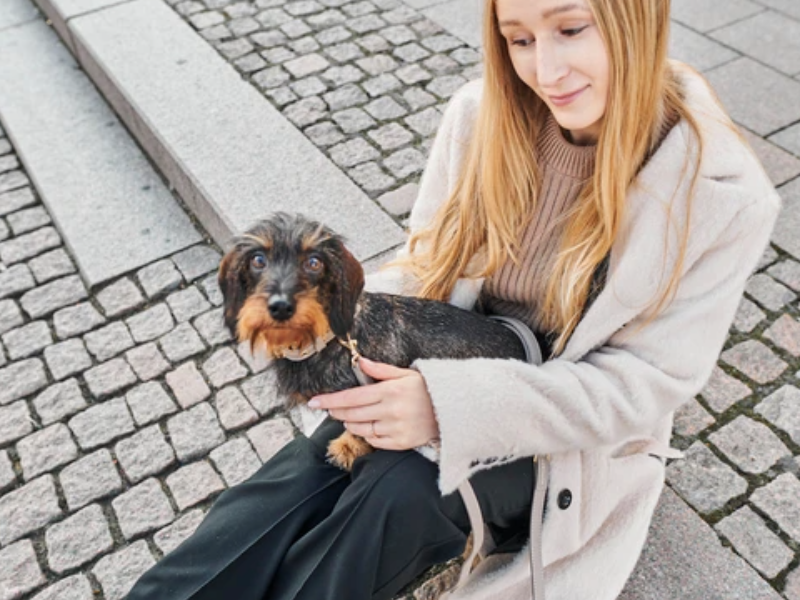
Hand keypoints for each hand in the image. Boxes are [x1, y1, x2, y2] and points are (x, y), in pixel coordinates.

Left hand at [307, 358, 439, 450]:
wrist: (453, 410)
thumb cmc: (427, 389)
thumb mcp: (406, 373)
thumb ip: (380, 370)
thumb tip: (358, 361)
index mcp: (390, 391)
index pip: (351, 397)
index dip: (330, 400)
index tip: (313, 402)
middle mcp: (391, 410)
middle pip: (352, 413)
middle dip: (336, 411)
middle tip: (327, 408)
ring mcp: (396, 428)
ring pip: (361, 429)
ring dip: (350, 422)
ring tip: (348, 416)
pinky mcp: (401, 443)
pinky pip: (375, 441)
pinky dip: (367, 435)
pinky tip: (366, 427)